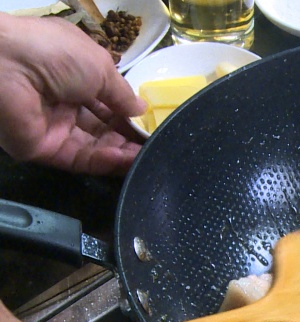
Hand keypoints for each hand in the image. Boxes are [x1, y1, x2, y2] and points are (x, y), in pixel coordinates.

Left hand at [0, 13, 146, 175]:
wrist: (6, 65)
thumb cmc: (54, 53)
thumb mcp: (100, 66)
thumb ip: (122, 93)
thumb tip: (142, 110)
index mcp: (74, 77)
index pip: (107, 103)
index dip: (129, 115)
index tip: (152, 125)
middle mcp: (64, 103)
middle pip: (103, 128)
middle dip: (129, 137)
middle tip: (154, 145)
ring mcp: (54, 128)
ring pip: (94, 147)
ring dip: (123, 152)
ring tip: (147, 156)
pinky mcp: (45, 150)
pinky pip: (81, 158)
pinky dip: (105, 160)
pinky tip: (127, 158)